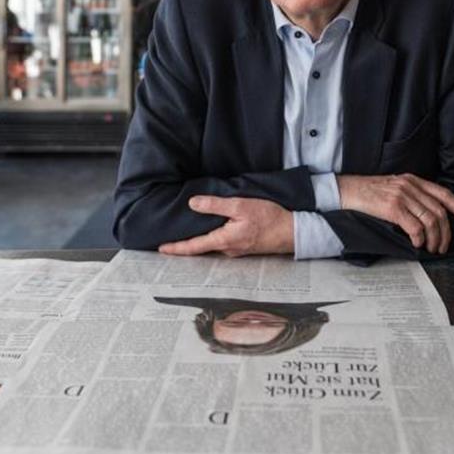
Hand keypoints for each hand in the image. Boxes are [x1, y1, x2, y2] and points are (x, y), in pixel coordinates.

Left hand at [158, 196, 294, 256]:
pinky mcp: (243, 247)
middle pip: (201, 249)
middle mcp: (227, 250)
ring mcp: (236, 250)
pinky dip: (212, 239)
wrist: (292, 232)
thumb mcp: (240, 205)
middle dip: (185, 245)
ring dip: (199, 242)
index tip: (161, 248)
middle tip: (168, 242)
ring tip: (185, 235)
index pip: (194, 246)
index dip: (176, 248)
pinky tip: (210, 231)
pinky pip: (222, 243)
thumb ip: (215, 205)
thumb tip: (192, 203)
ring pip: (212, 246)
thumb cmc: (269, 218)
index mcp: (224, 240)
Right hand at [337, 174, 453, 253]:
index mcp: (414, 180)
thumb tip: (429, 217)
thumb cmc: (369, 193)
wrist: (347, 190)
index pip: (444, 194)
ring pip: (430, 221)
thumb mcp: (395, 187)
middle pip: (439, 212)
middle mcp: (410, 186)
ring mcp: (402, 196)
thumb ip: (412, 195)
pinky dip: (419, 239)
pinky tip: (416, 244)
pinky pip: (415, 227)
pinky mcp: (393, 208)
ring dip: (434, 239)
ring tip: (431, 248)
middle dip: (446, 233)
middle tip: (443, 246)